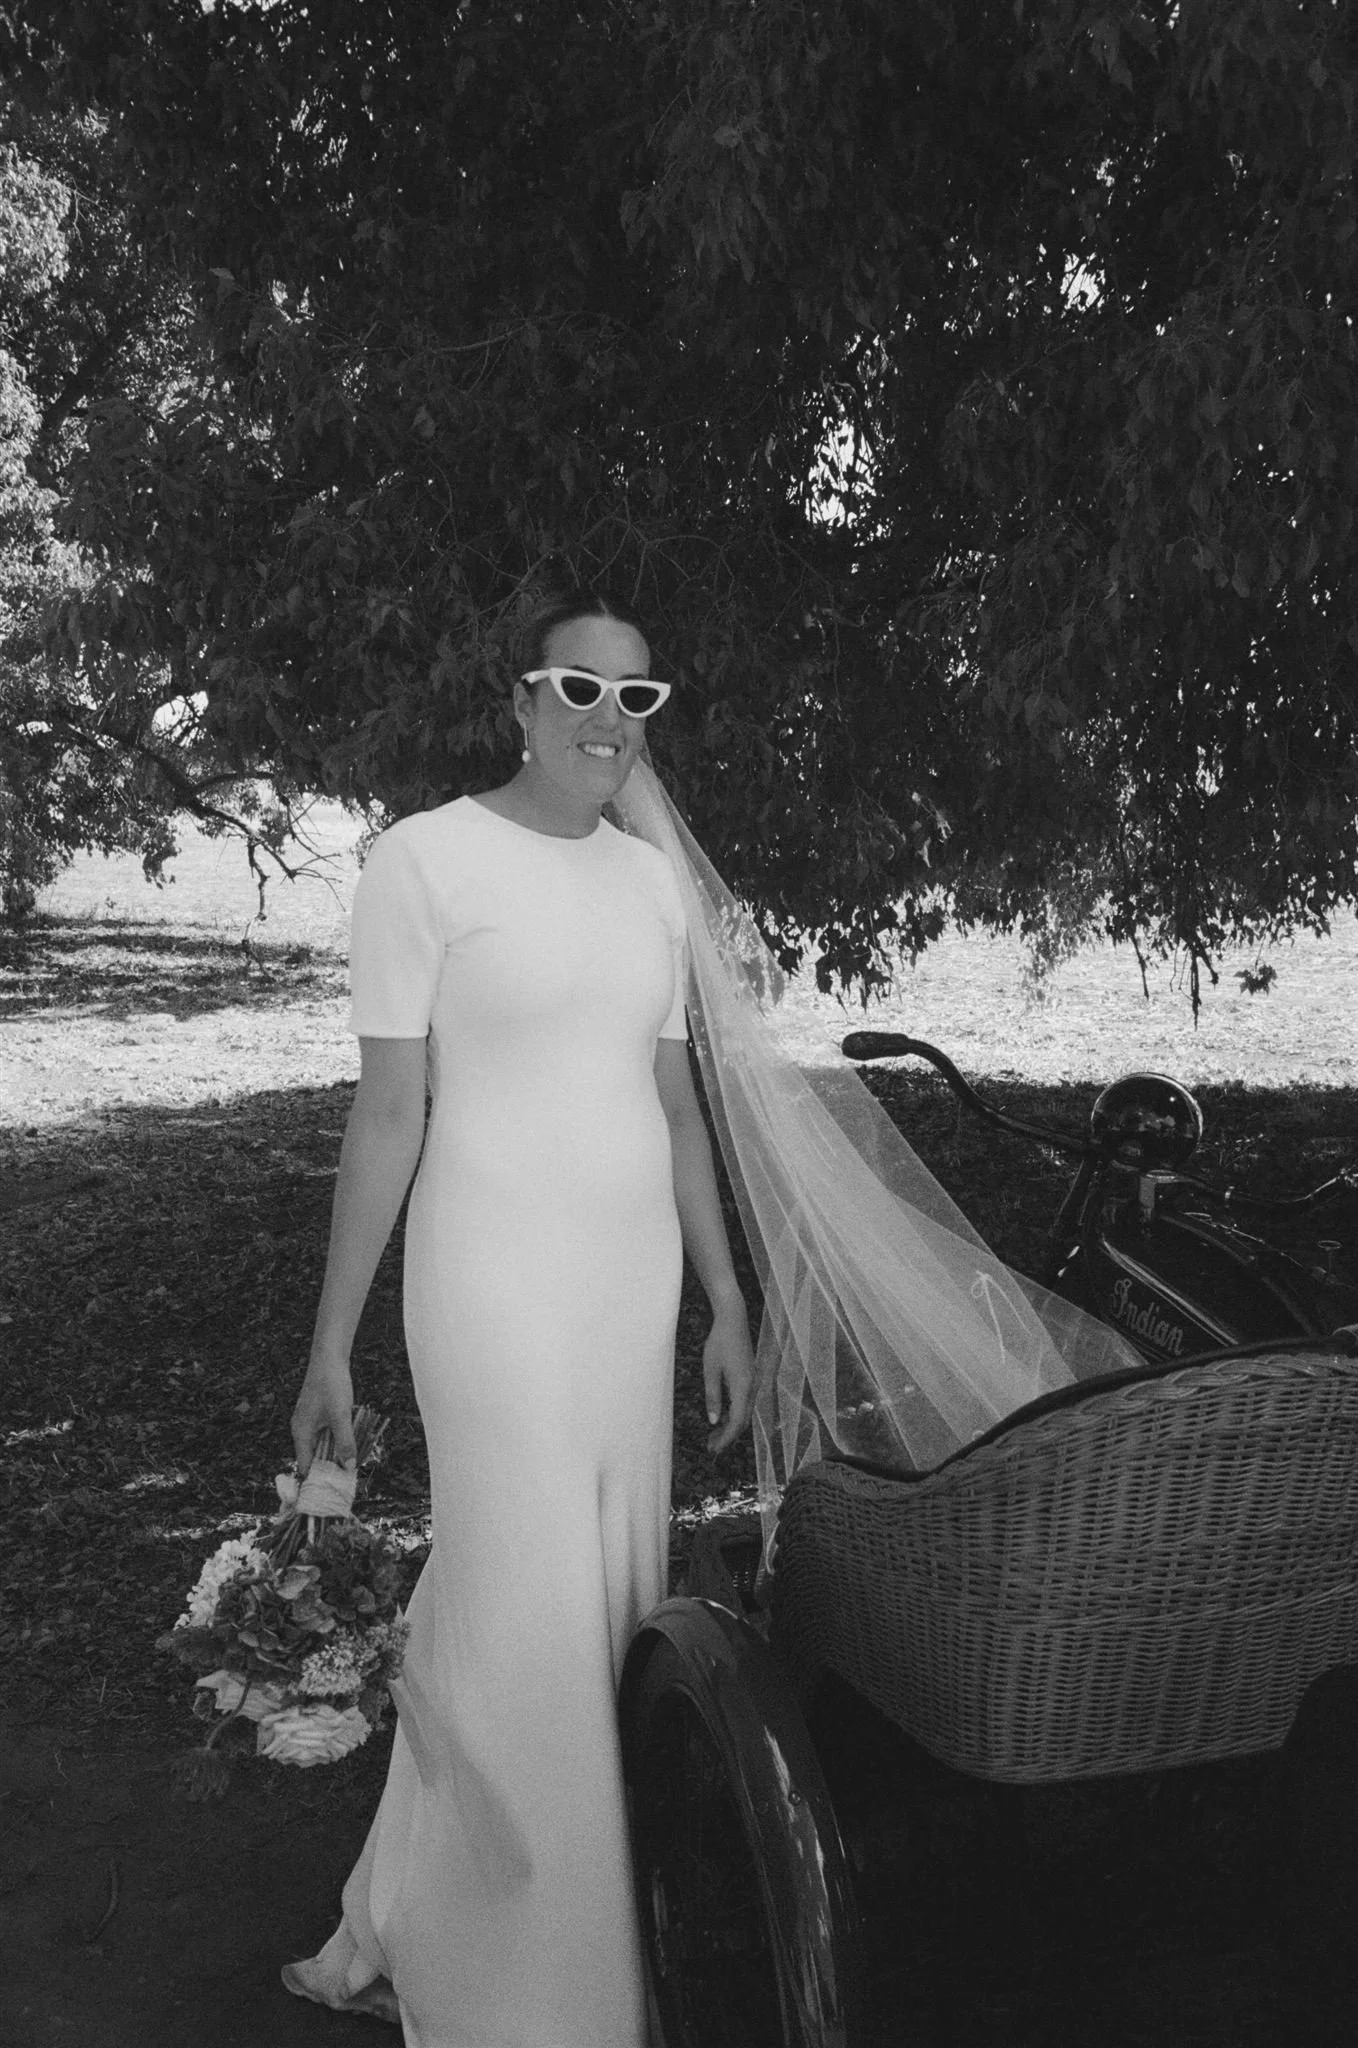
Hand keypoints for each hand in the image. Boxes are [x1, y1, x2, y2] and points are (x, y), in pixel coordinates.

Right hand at [290, 1352, 356, 1474]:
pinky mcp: (319, 1414)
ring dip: (336, 1452)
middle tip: (348, 1479)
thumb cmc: (331, 1385)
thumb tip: (348, 1468)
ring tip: (353, 1464)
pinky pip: (328, 1433)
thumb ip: (344, 1443)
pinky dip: (338, 1439)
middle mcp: (302, 1429)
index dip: (318, 1479)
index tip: (333, 1491)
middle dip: (330, 1467)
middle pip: (315, 1457)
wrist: (330, 1357)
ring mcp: (310, 1421)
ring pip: (323, 1445)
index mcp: (301, 1433)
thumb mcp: (340, 1416)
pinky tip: (352, 1441)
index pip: (306, 1466)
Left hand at [703, 1296, 755, 1454]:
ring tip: (713, 1436)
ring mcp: (753, 1382)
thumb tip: (714, 1421)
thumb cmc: (719, 1342)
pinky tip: (722, 1417)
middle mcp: (752, 1387)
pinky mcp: (751, 1378)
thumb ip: (712, 1396)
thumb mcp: (710, 1370)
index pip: (737, 1422)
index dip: (726, 1438)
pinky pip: (745, 1403)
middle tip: (710, 1447)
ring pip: (745, 1413)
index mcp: (743, 1387)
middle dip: (728, 1436)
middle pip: (743, 1421)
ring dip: (730, 1426)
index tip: (714, 1449)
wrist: (733, 1320)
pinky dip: (734, 1414)